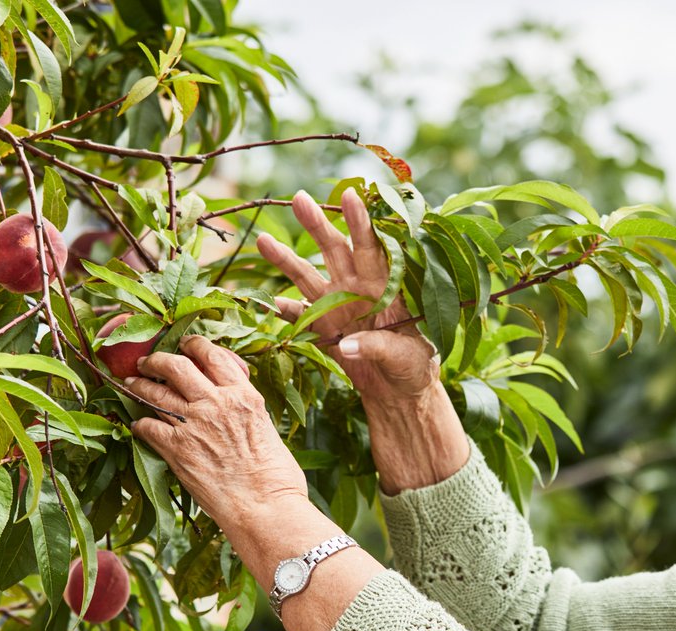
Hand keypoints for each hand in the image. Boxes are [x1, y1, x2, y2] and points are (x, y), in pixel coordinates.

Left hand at [127, 336, 307, 533]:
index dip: (194, 345)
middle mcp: (216, 403)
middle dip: (157, 359)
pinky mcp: (176, 450)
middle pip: (176, 366)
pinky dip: (139, 424)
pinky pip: (146, 426)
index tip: (186, 345)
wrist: (265, 509)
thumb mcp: (268, 432)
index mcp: (244, 396)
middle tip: (148, 361)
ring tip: (131, 383)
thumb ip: (248, 414)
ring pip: (153, 392)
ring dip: (138, 385)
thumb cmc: (278, 479)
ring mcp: (193, 425)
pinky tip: (138, 425)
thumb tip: (240, 413)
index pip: (212, 355)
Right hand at [257, 189, 440, 416]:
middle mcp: (357, 288)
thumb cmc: (413, 366)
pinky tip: (265, 302)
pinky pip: (298, 317)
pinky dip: (283, 312)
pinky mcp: (322, 329)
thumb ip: (380, 347)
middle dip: (317, 225)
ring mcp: (336, 306)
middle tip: (299, 198)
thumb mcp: (405, 357)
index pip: (372, 249)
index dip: (361, 223)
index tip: (350, 195)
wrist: (399, 390)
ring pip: (308, 277)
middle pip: (335, 251)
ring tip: (262, 241)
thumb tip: (348, 345)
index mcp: (384, 287)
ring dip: (286, 260)